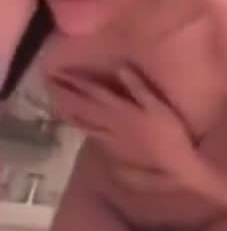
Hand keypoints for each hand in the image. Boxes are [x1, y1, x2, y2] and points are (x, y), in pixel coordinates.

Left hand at [48, 65, 198, 183]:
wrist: (171, 163)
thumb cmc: (169, 131)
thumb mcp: (157, 105)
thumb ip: (139, 87)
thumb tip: (122, 68)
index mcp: (122, 109)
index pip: (95, 92)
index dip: (79, 82)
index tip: (63, 72)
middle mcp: (111, 123)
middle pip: (84, 108)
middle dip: (67, 96)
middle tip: (52, 85)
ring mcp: (110, 137)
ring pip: (84, 122)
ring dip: (69, 112)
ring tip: (57, 103)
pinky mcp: (113, 148)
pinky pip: (91, 135)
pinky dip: (80, 127)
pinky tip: (76, 124)